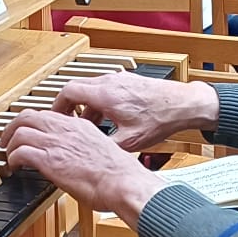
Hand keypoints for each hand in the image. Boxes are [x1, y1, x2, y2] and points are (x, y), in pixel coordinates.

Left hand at [2, 109, 163, 224]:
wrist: (124, 182)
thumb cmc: (119, 173)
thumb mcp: (100, 150)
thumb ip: (83, 148)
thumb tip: (74, 157)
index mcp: (80, 126)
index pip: (47, 114)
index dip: (32, 122)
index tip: (27, 131)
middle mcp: (66, 130)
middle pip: (28, 116)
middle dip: (12, 127)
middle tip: (7, 139)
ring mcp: (57, 143)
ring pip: (20, 131)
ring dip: (10, 143)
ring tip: (8, 154)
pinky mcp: (50, 160)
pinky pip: (21, 152)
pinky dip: (13, 158)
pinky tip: (14, 166)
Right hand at [45, 71, 219, 150]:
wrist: (183, 104)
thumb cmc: (160, 118)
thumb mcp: (129, 141)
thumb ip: (106, 146)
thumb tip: (92, 156)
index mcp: (104, 94)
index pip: (67, 92)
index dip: (56, 106)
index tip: (54, 117)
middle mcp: (110, 82)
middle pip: (77, 89)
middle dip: (69, 107)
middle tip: (66, 122)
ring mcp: (119, 80)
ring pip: (92, 89)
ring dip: (86, 106)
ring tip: (89, 125)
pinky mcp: (128, 82)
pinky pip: (105, 89)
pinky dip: (100, 103)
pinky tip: (108, 120)